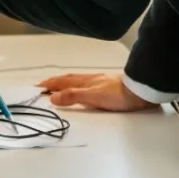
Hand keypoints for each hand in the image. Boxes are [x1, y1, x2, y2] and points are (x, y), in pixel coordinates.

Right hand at [37, 73, 151, 111]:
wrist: (140, 92)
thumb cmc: (118, 94)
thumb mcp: (92, 97)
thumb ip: (73, 96)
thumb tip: (53, 97)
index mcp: (84, 82)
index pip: (62, 82)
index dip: (49, 85)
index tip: (37, 88)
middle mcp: (90, 80)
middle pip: (68, 80)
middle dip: (55, 83)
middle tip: (44, 86)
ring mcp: (98, 83)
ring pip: (76, 81)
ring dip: (65, 84)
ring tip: (58, 87)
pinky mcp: (107, 87)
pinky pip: (85, 85)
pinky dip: (77, 86)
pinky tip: (81, 90)